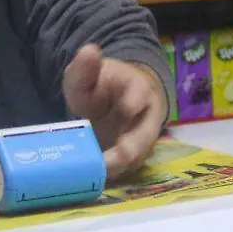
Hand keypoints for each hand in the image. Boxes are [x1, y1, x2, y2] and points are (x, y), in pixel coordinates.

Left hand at [63, 44, 167, 178]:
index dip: (130, 106)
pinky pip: (128, 170)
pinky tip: (96, 181)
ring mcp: (144, 141)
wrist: (116, 101)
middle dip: (129, 151)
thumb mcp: (88, 74)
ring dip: (119, 169)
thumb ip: (85, 67)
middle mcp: (148, 117)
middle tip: (107, 163)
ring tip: (97, 176)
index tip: (124, 110)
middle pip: (145, 137)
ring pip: (138, 158)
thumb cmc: (100, 86)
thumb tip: (90, 50)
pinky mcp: (135, 159)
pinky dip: (114, 176)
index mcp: (139, 90)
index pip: (137, 99)